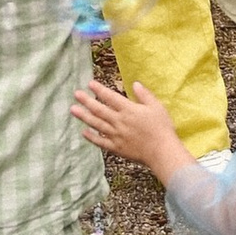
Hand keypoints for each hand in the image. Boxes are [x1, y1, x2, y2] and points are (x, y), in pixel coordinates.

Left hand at [71, 75, 187, 178]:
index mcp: (129, 110)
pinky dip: (91, 137)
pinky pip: (101, 142)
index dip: (99, 90)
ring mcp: (116, 135)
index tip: (90, 84)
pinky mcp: (116, 148)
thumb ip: (144, 95)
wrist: (161, 152)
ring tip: (73, 110)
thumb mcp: (156, 107)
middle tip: (76, 94)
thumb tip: (135, 83)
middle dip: (87, 101)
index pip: (110, 97)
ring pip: (96, 124)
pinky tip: (83, 132)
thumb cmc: (162, 128)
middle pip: (99, 110)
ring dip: (84, 116)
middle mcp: (119, 121)